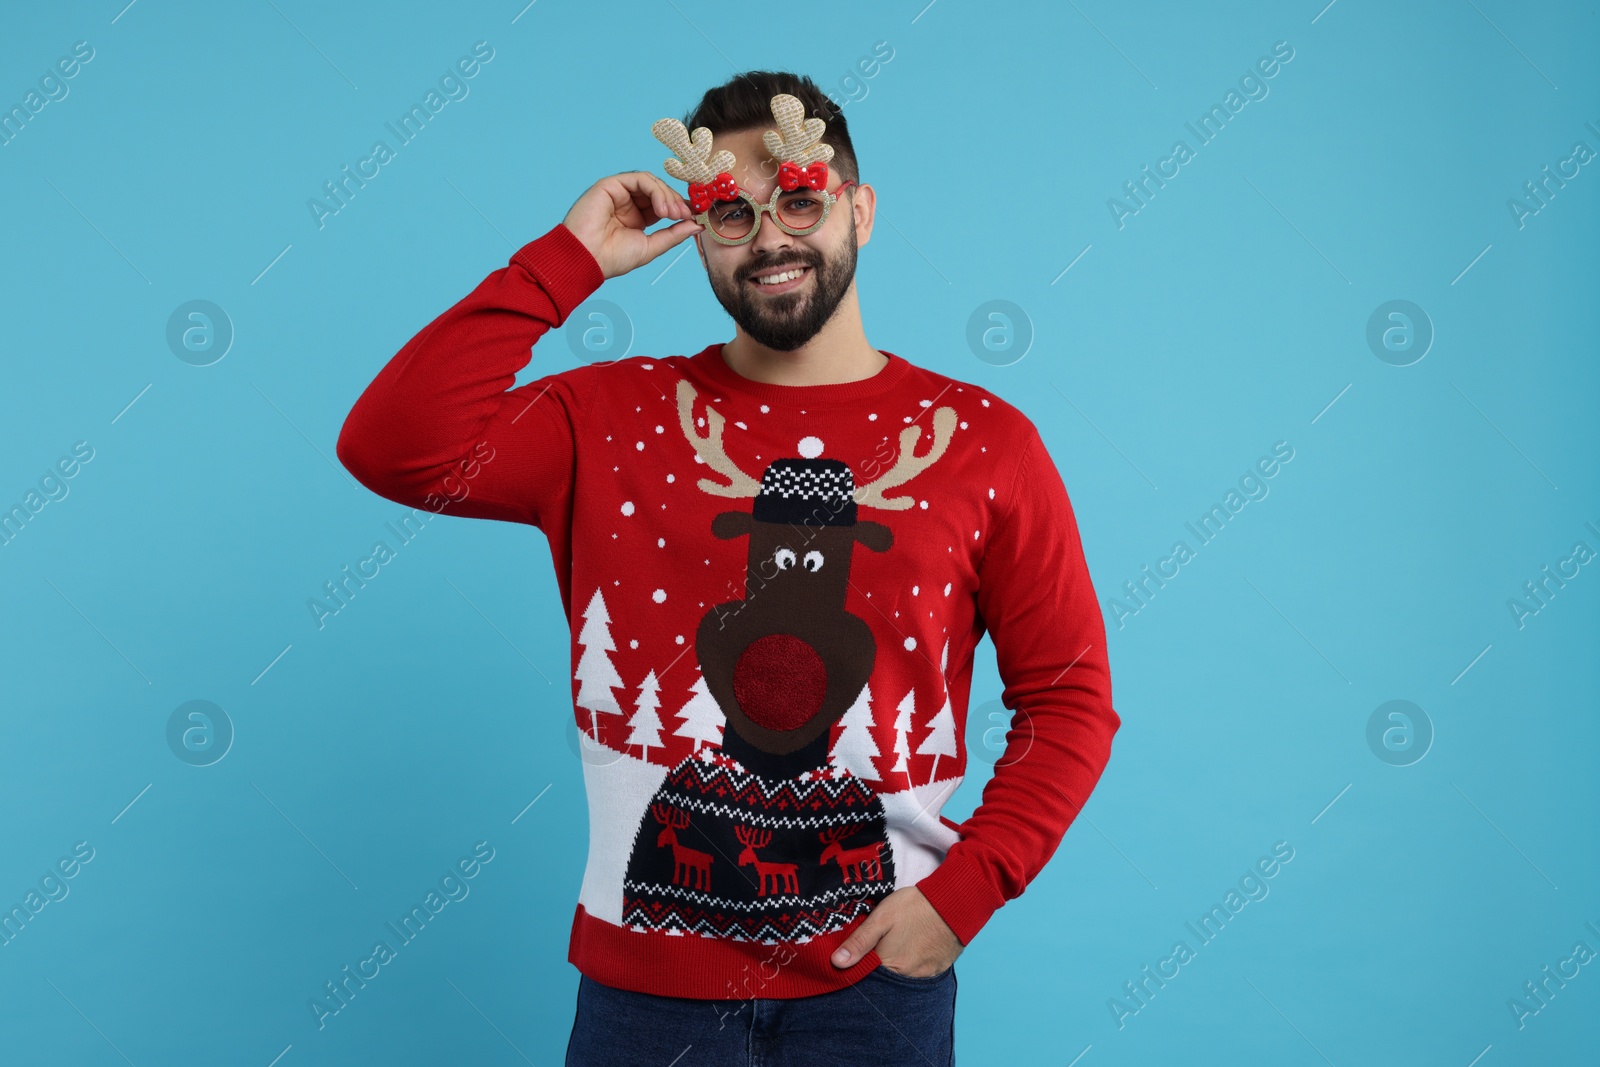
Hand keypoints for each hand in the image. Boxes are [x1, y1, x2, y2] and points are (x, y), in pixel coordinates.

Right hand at [562, 171, 703, 280]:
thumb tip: (697, 225)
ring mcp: (618, 193)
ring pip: (651, 183)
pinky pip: (639, 178)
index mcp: (636, 218)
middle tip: (686, 215)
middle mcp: (627, 203)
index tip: (696, 216)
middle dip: (676, 202)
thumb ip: (673, 234)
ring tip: (673, 214)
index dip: (680, 208)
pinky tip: (661, 208)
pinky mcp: (610, 185)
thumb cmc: (612, 258)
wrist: (587, 259)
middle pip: (659, 191)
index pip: (663, 205)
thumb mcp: (651, 247)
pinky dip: (655, 190)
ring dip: (667, 196)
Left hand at [830, 886, 963, 977]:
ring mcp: (925, 974)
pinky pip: (919, 973)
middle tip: (879, 945)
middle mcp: (908, 976)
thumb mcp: (882, 917)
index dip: (859, 966)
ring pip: (902, 976)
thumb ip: (859, 941)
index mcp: (890, 965)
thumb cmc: (915, 907)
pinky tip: (911, 948)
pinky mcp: (938, 969)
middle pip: (885, 978)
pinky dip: (912, 965)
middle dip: (878, 967)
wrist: (955, 902)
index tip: (856, 956)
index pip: (866, 976)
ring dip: (896, 966)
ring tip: (896, 945)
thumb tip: (836, 963)